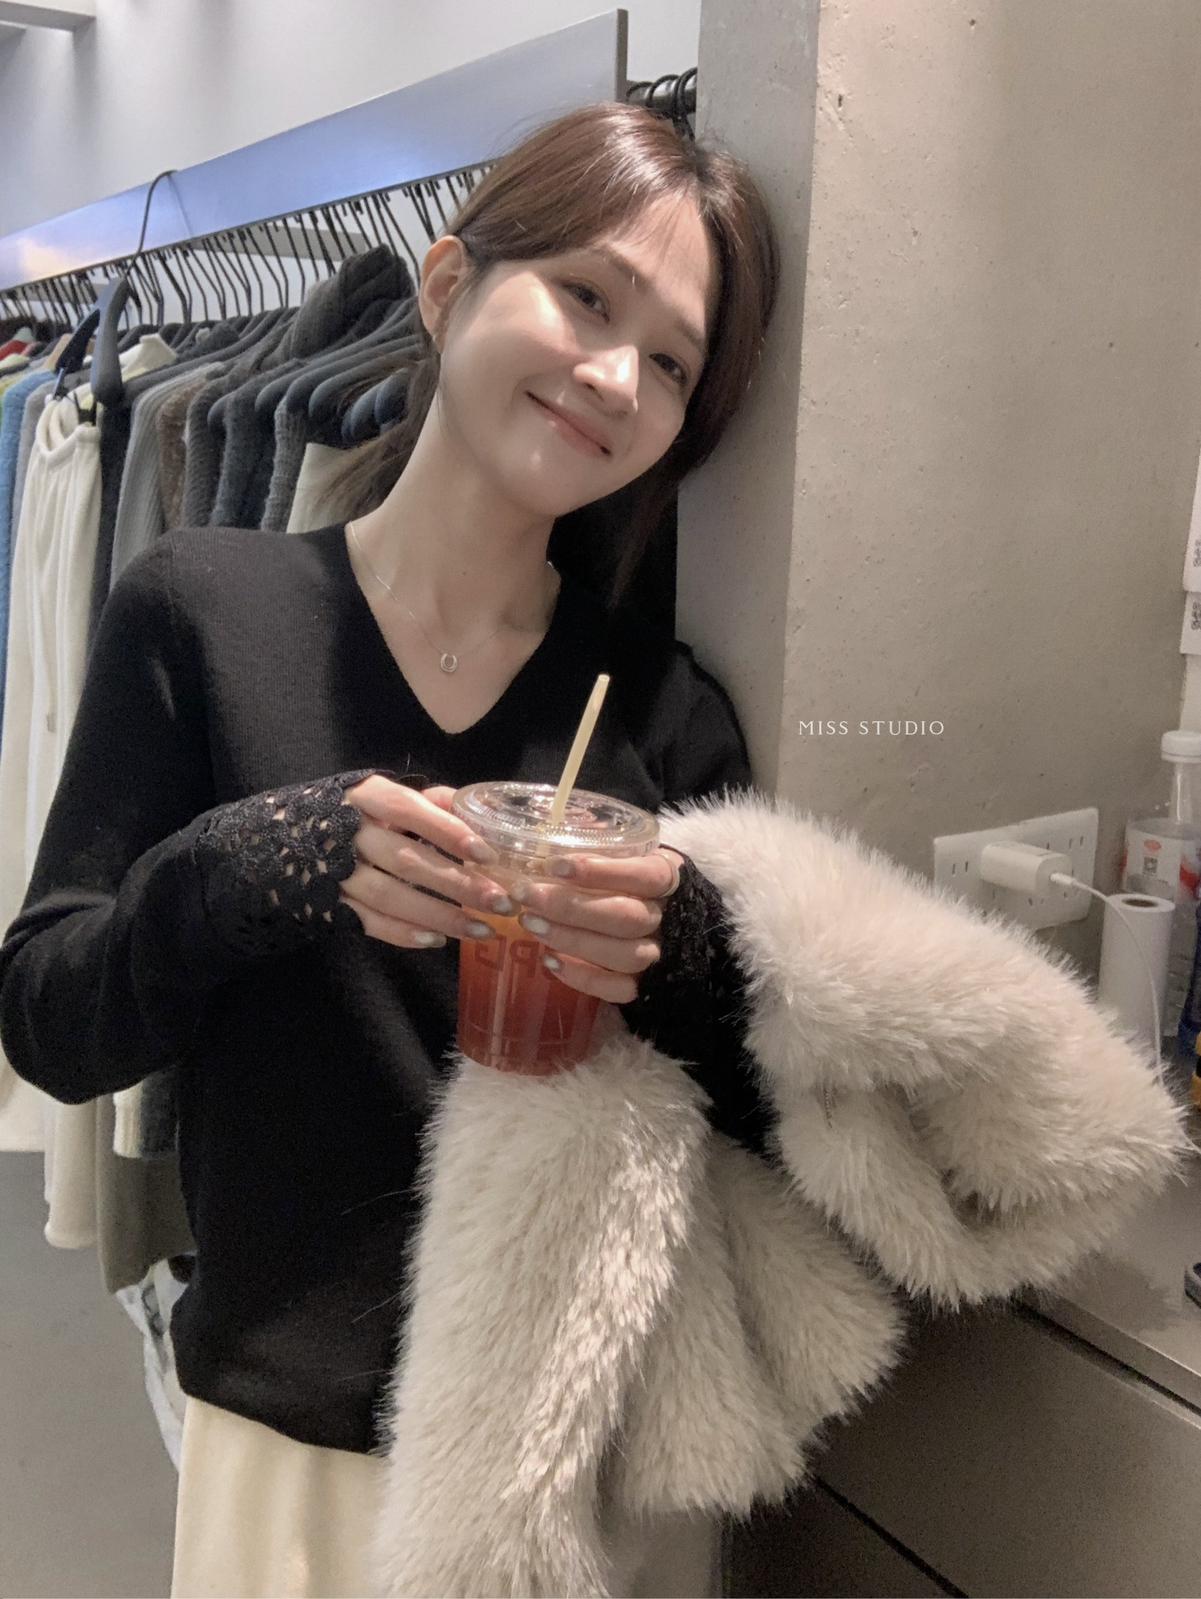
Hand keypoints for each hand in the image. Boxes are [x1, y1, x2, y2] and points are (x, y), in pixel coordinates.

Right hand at [338, 775, 516, 950]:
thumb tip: (479, 810)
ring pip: (391, 897)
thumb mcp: (382, 796)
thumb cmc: (348, 814)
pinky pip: (369, 922)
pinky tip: (437, 940)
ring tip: (481, 930)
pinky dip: (403, 933)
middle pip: (407, 860)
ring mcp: (335, 873)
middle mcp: (347, 834)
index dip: (448, 830)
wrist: (282, 839)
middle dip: (457, 884)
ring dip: (439, 916)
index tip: (487, 853)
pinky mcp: (329, 904)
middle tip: (501, 902)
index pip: (408, 810)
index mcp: (365, 798)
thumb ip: (429, 802)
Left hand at [424, 785, 683, 1003]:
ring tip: (532, 927)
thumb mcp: (593, 842)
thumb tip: (448, 796)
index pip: (645, 872)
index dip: (603, 870)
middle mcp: (662, 913)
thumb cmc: (606, 872)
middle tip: (527, 898)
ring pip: (626, 953)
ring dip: (576, 941)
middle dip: (575, 907)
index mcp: (660, 872)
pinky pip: (621, 989)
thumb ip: (543, 825)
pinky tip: (552, 965)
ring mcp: (653, 951)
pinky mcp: (640, 985)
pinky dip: (587, 979)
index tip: (555, 865)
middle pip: (628, 916)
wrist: (659, 921)